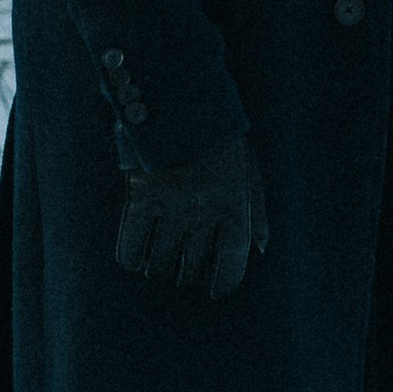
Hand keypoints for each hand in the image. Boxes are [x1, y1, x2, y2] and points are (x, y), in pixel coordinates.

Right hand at [115, 134, 267, 296]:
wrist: (179, 99)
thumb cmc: (219, 138)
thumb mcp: (248, 167)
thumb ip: (256, 210)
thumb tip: (262, 249)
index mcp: (235, 204)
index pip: (232, 263)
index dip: (225, 283)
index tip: (217, 292)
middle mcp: (204, 211)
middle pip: (193, 268)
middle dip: (189, 274)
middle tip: (185, 269)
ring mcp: (171, 207)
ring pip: (162, 264)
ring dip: (161, 269)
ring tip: (159, 263)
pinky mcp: (140, 199)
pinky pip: (131, 251)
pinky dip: (132, 260)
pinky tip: (136, 258)